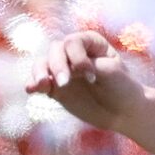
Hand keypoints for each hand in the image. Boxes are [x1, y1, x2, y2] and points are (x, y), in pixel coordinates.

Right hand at [26, 28, 143, 129]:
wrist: (123, 112)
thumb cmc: (122, 87)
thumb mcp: (110, 72)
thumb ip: (86, 65)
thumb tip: (60, 69)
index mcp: (89, 42)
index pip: (73, 42)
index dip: (77, 57)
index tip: (92, 77)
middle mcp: (72, 52)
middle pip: (55, 50)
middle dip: (57, 66)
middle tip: (64, 83)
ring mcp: (62, 69)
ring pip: (42, 64)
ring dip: (39, 73)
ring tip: (40, 85)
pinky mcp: (54, 88)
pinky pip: (39, 83)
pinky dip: (33, 85)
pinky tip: (31, 90)